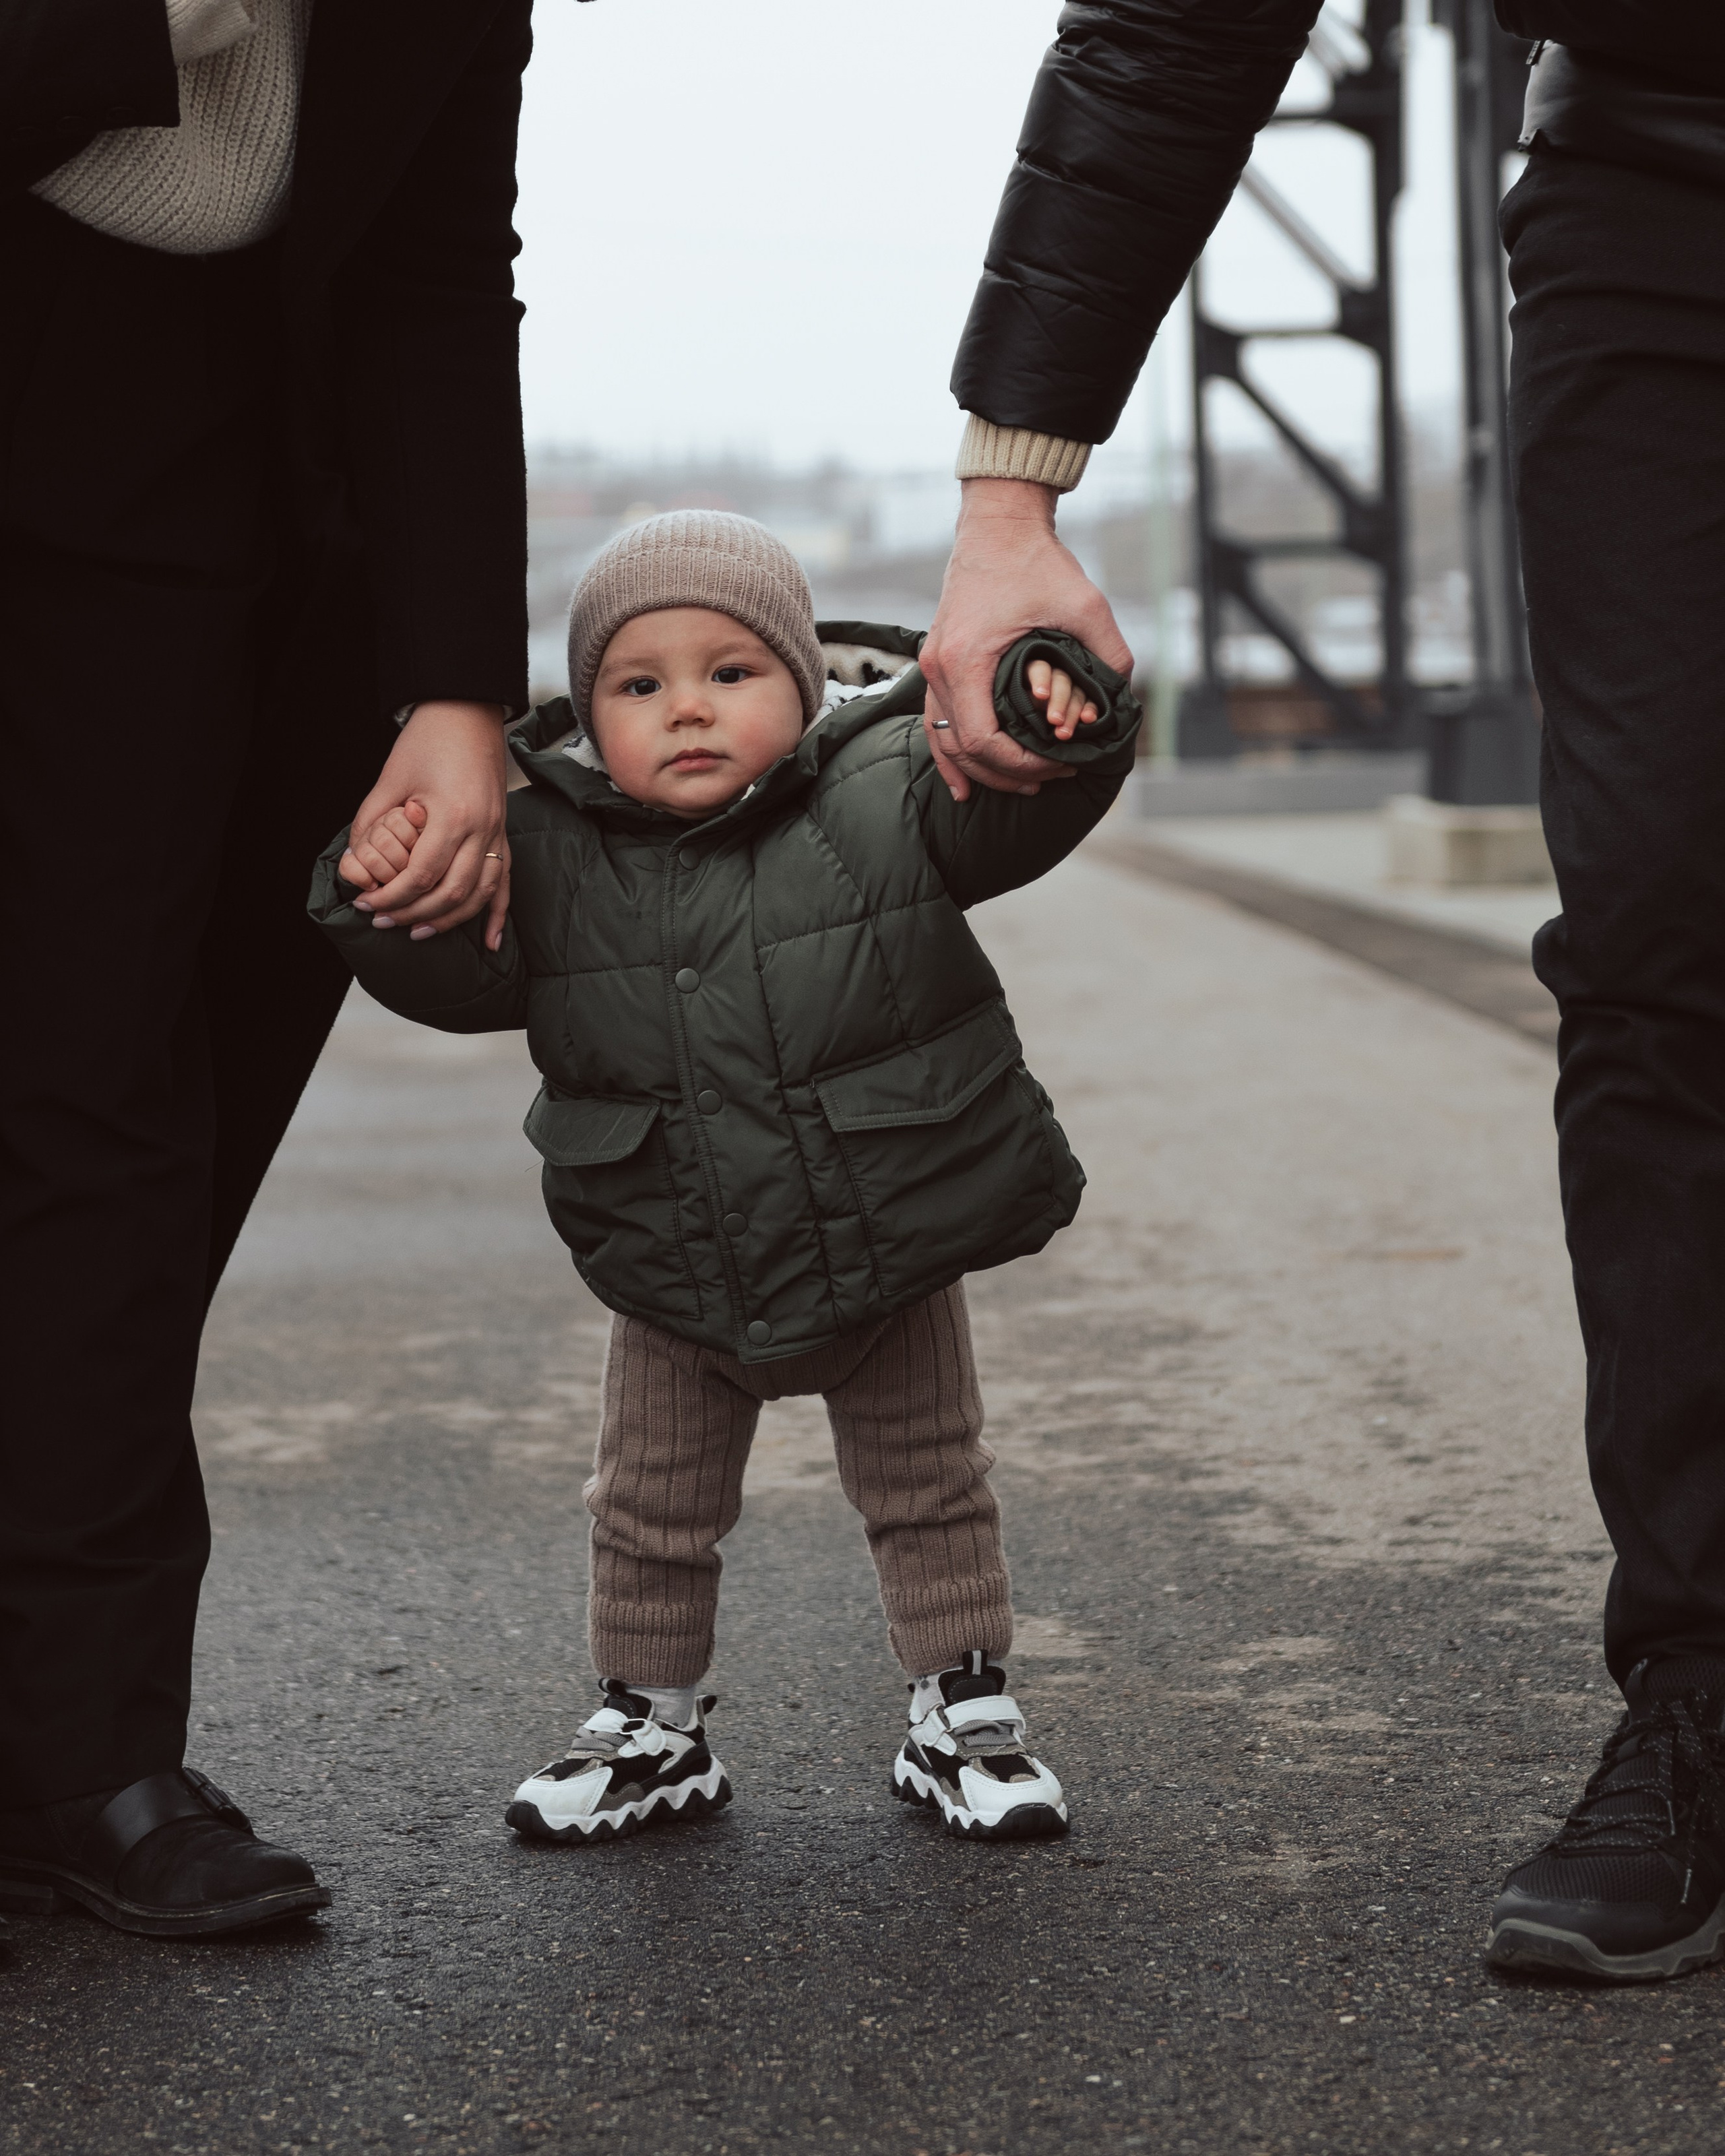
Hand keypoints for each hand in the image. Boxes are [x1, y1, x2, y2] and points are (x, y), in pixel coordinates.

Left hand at [338, 700, 510, 950]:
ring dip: (450, 919)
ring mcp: (497, 832)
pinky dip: (497, 914)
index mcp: (452, 816)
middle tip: (385, 920)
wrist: (465, 712)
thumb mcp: (389, 781)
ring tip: (420, 930)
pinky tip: (490, 941)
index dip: (391, 897)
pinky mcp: (503, 833)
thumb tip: (355, 865)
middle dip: (414, 913)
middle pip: (450, 893)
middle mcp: (481, 829)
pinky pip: (505, 883)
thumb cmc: (428, 740)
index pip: (421, 877)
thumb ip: (370, 825)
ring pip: (479, 894)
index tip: (368, 904)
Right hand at [921, 477, 1132, 799]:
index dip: (1022, 766)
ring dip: (977, 771)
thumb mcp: (1086, 605)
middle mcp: (939, 668)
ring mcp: (932, 665)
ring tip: (1018, 787)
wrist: (998, 523)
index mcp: (967, 660)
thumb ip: (1110, 653)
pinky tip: (963, 780)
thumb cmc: (1036, 561)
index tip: (1059, 765)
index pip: (984, 741)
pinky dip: (950, 753)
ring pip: (943, 740)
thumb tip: (1122, 699)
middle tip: (1048, 782)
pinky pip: (935, 720)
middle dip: (1005, 774)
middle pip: (962, 749)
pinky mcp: (937, 660)